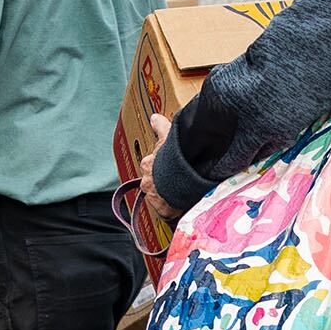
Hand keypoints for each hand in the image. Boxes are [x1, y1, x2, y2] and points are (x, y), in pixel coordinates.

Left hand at [136, 114, 175, 232]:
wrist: (181, 175)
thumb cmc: (174, 155)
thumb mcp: (168, 136)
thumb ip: (161, 127)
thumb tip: (154, 117)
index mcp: (148, 164)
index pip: (150, 166)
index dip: (160, 168)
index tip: (168, 168)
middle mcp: (147, 182)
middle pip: (153, 184)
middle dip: (163, 184)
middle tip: (176, 182)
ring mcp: (154, 197)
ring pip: (160, 199)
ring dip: (168, 198)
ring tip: (182, 195)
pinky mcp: (163, 210)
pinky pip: (167, 212)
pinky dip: (174, 211)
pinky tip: (182, 207)